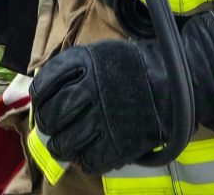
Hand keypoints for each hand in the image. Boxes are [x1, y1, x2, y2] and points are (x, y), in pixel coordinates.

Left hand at [30, 39, 169, 174]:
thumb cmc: (133, 66)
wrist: (173, 82)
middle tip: (52, 126)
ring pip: (65, 142)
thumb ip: (74, 69)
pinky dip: (84, 159)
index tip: (42, 102)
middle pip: (52, 116)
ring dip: (61, 146)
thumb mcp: (101, 54)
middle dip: (47, 124)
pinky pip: (88, 160)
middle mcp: (91, 89)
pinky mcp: (117, 143)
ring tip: (66, 143)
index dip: (39, 97)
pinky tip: (89, 151)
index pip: (45, 84)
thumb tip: (46, 92)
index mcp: (85, 62)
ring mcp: (104, 118)